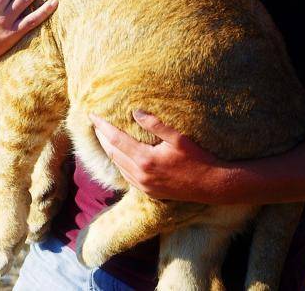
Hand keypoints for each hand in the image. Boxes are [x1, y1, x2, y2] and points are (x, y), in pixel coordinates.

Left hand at [89, 110, 229, 202]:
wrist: (212, 185)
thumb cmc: (198, 158)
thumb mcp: (178, 137)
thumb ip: (155, 124)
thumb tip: (135, 111)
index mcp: (145, 160)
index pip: (115, 140)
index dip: (102, 127)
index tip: (92, 115)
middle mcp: (141, 175)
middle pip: (112, 152)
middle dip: (101, 137)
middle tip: (94, 123)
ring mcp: (144, 186)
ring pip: (117, 165)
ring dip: (108, 150)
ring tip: (103, 136)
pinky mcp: (148, 192)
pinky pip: (126, 176)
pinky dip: (119, 163)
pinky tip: (119, 155)